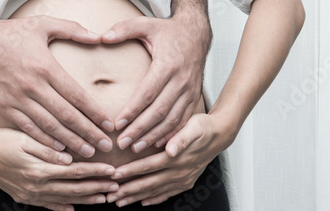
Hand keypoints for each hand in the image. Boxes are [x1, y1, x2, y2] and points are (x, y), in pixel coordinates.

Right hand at [0, 15, 115, 156]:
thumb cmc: (13, 32)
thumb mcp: (43, 24)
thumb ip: (72, 29)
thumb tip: (98, 36)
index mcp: (45, 67)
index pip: (76, 95)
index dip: (94, 112)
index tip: (109, 124)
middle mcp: (32, 86)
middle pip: (66, 115)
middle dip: (88, 133)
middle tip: (106, 146)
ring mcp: (17, 99)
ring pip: (49, 126)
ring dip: (70, 141)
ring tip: (88, 152)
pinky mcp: (5, 107)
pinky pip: (28, 128)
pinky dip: (44, 140)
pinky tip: (59, 149)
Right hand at [0, 128, 119, 210]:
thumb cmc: (0, 141)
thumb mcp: (24, 139)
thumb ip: (47, 150)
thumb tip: (69, 158)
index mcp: (39, 169)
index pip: (74, 172)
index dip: (94, 172)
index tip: (111, 170)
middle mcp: (37, 186)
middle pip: (73, 189)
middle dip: (96, 188)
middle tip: (115, 187)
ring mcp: (31, 195)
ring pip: (64, 200)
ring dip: (85, 200)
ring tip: (103, 198)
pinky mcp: (25, 197)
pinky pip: (49, 206)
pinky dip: (63, 208)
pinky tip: (74, 208)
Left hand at [102, 12, 207, 151]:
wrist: (196, 33)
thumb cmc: (168, 30)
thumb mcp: (145, 24)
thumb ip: (123, 29)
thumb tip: (101, 37)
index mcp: (168, 65)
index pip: (148, 92)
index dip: (133, 110)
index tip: (118, 123)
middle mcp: (181, 81)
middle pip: (159, 111)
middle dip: (141, 129)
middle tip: (122, 142)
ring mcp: (190, 91)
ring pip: (172, 120)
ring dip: (154, 136)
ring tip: (136, 147)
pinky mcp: (194, 97)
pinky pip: (184, 120)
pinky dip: (172, 135)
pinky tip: (158, 145)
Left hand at [107, 113, 227, 205]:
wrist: (219, 135)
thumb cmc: (202, 127)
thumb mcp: (194, 127)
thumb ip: (181, 138)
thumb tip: (170, 149)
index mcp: (177, 158)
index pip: (149, 166)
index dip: (131, 171)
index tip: (114, 174)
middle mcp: (179, 172)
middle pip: (149, 183)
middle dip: (128, 190)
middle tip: (111, 196)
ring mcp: (183, 180)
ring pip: (155, 191)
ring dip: (136, 197)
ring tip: (119, 202)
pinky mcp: (186, 182)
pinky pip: (167, 194)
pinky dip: (154, 199)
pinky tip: (143, 203)